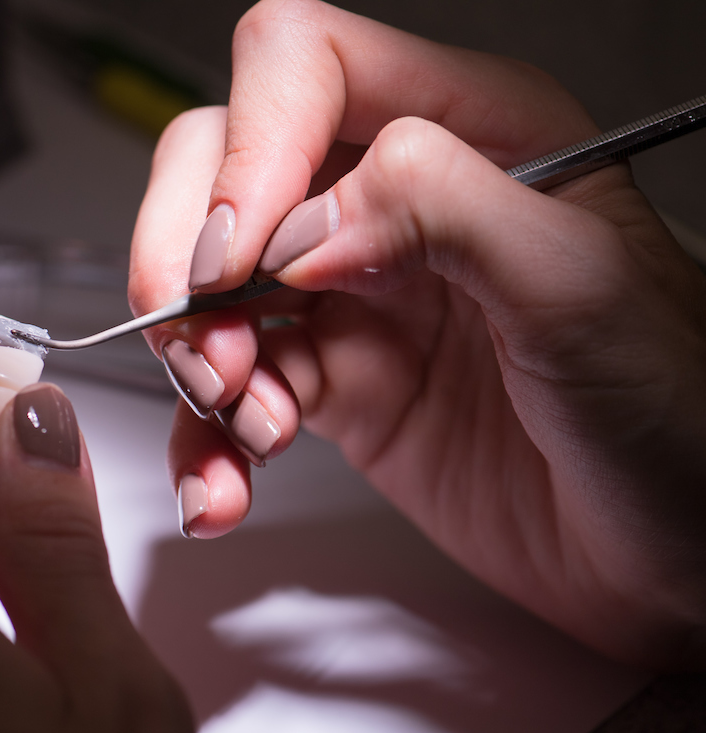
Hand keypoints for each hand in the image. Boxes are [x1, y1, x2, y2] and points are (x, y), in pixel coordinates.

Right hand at [129, 0, 705, 666]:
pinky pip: (229, 394)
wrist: (679, 555)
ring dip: (197, 366)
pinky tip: (224, 489)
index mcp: (471, 134)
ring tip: (249, 434)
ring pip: (207, 290)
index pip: (304, 66)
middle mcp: (395, 202)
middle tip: (210, 350)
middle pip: (222, 168)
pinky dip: (206, 444)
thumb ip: (447, 210)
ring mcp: (354, 297)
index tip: (242, 259)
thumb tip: (306, 224)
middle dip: (187, 259)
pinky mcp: (334, 386)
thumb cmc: (679, 415)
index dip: (251, 150)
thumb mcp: (588, 288)